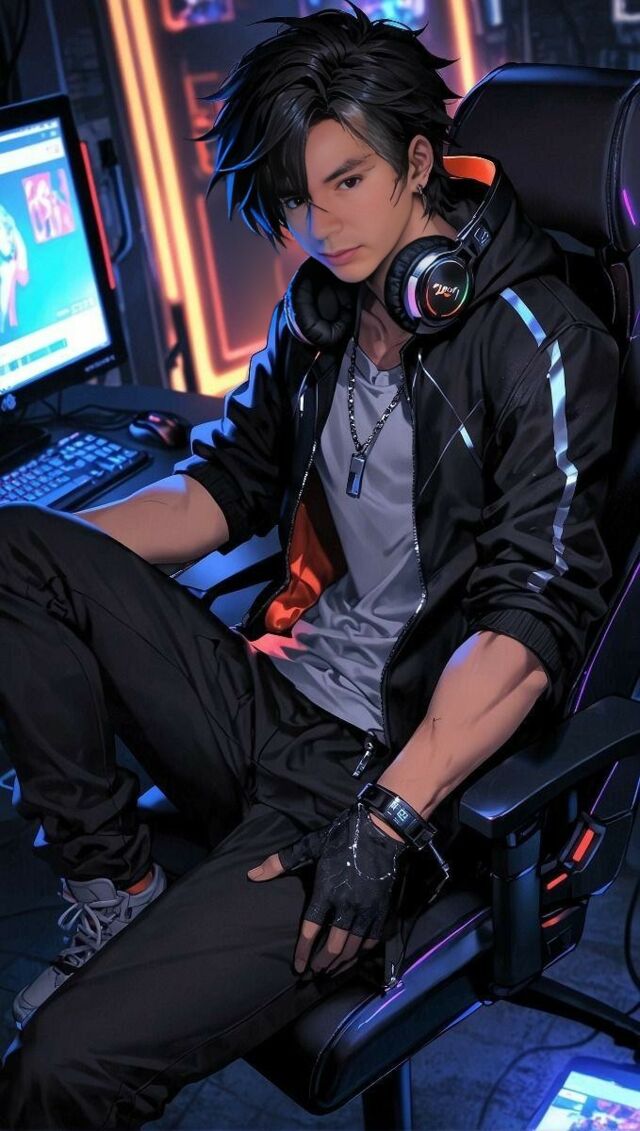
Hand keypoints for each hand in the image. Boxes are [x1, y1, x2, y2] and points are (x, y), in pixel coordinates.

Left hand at [247, 803, 406, 975]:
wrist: (380, 830)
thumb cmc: (341, 838)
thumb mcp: (309, 846)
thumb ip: (280, 862)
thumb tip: (252, 874)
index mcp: (326, 892)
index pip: (311, 930)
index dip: (303, 952)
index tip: (298, 968)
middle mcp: (347, 905)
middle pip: (334, 946)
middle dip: (322, 963)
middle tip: (314, 973)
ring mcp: (366, 909)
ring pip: (354, 947)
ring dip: (341, 962)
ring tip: (330, 971)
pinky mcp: (381, 909)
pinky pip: (372, 939)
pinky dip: (362, 952)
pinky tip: (354, 956)